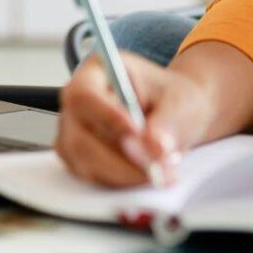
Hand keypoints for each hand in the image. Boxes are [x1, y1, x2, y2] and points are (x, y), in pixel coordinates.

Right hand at [56, 51, 216, 187]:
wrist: (174, 114)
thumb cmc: (172, 98)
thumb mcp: (179, 100)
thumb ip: (167, 122)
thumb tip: (153, 148)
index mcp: (97, 70)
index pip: (85, 96)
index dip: (107, 118)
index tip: (137, 133)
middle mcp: (77, 102)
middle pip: (79, 138)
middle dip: (121, 159)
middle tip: (157, 166)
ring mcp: (74, 132)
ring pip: (85, 163)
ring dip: (125, 173)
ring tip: (162, 170)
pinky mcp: (79, 159)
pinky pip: (93, 178)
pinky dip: (122, 182)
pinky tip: (148, 174)